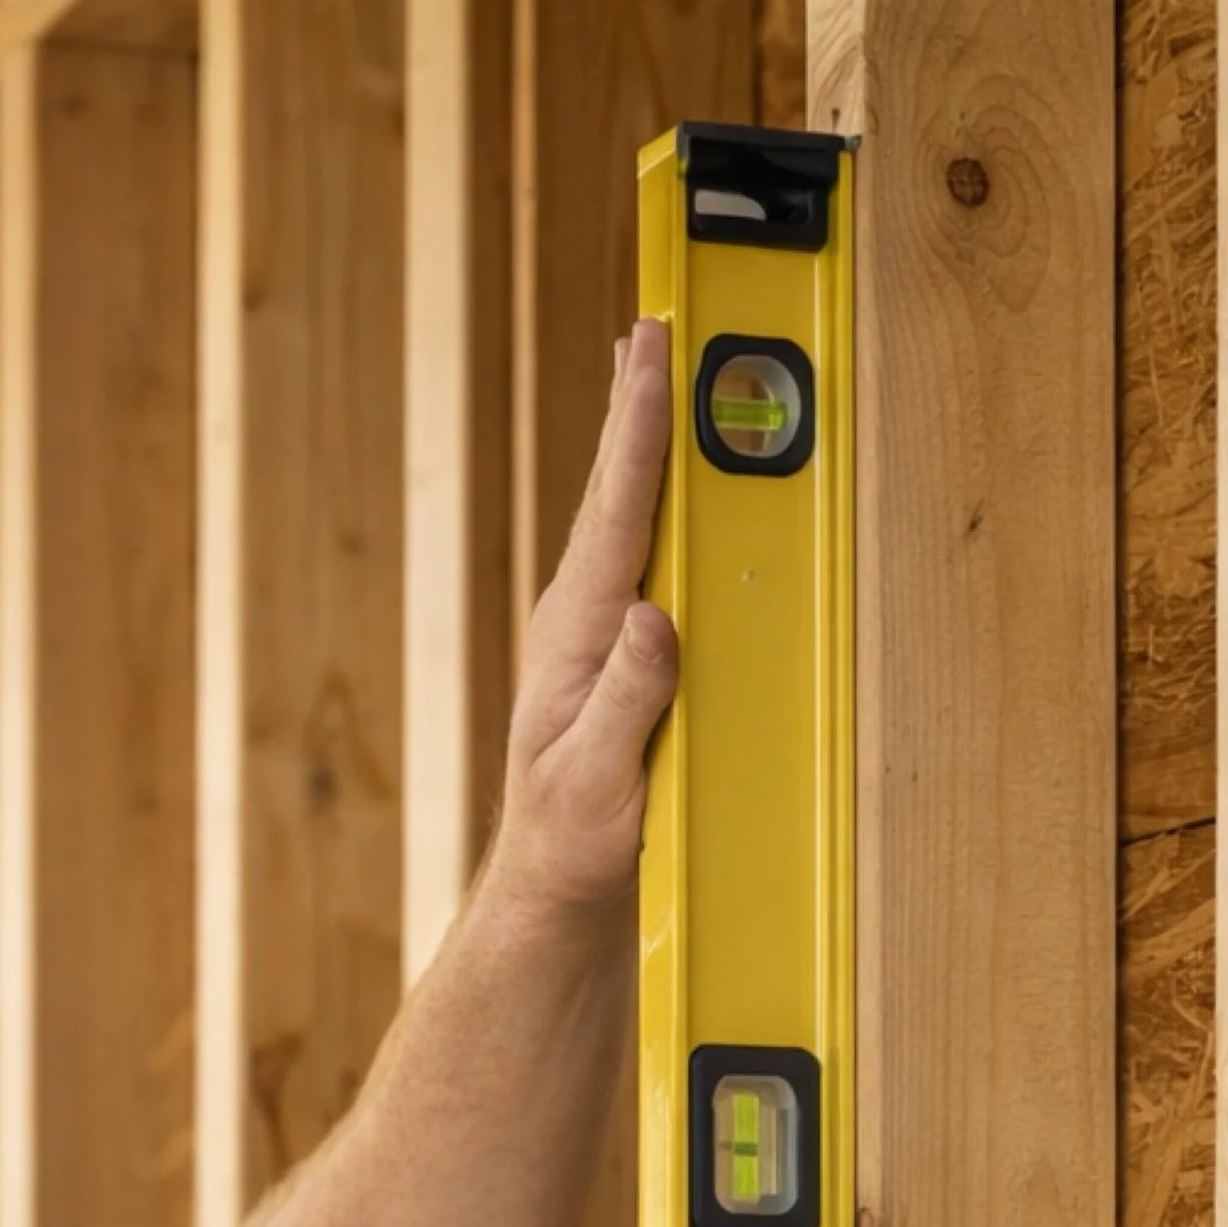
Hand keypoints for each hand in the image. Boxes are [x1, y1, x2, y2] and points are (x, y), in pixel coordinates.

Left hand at [486, 317, 681, 912]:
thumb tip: (651, 616)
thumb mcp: (597, 788)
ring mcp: (598, 643)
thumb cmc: (570, 851)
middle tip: (650, 325)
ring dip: (642, 447)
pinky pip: (647, 567)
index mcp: (572, 643)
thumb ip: (624, 702)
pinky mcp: (619, 665)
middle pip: (614, 497)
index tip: (648, 355)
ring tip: (650, 372)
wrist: (554, 900)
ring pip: (629, 524)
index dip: (634, 433)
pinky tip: (672, 487)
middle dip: (633, 408)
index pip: (613, 519)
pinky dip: (658, 510)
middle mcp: (581, 627)